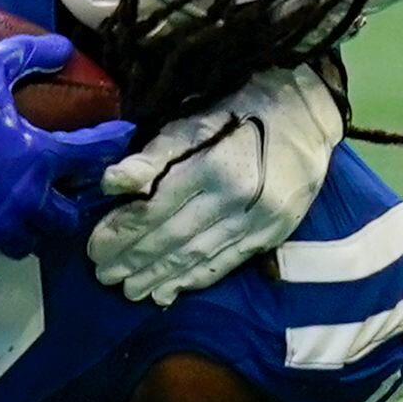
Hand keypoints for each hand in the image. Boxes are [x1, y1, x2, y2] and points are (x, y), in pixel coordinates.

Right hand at [0, 35, 135, 273]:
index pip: (91, 154)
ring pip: (27, 244)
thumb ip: (29, 56)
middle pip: (65, 219)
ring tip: (25, 221)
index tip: (124, 136)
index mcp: (39, 158)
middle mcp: (25, 199)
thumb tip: (63, 47)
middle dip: (71, 209)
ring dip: (30, 233)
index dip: (112, 143)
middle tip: (69, 198)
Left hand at [85, 63, 343, 303]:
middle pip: (173, 238)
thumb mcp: (193, 120)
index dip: (122, 232)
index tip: (94, 248)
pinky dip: (194, 279)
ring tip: (130, 290)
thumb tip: (109, 182)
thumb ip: (152, 156)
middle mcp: (237, 199)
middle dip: (134, 260)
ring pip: (198, 257)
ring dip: (160, 277)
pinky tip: (170, 291)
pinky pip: (226, 263)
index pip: (155, 209)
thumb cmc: (240, 110)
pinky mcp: (272, 233)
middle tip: (103, 275)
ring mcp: (259, 220)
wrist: (308, 114)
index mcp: (213, 166)